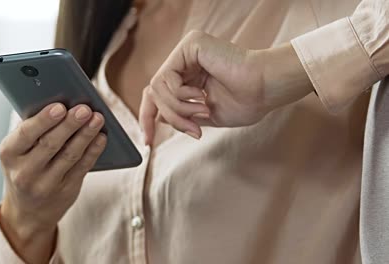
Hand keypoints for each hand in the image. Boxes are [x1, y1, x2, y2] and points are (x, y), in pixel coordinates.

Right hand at [0, 103, 106, 262]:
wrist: (28, 210)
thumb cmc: (25, 166)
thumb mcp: (18, 150)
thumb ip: (34, 129)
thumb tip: (62, 102)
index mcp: (9, 153)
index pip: (26, 134)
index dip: (44, 120)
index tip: (60, 106)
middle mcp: (24, 172)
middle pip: (51, 144)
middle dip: (70, 124)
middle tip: (84, 109)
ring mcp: (46, 184)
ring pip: (70, 155)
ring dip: (86, 135)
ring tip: (97, 118)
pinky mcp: (66, 190)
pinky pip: (82, 167)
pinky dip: (93, 150)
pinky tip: (101, 137)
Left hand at [139, 31, 313, 143]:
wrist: (265, 89)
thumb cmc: (244, 102)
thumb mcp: (204, 116)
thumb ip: (181, 115)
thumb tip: (158, 118)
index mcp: (190, 75)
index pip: (157, 95)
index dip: (148, 119)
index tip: (147, 143)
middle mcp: (185, 60)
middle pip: (154, 93)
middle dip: (170, 117)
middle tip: (193, 130)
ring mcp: (186, 51)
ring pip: (158, 88)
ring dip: (179, 109)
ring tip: (204, 111)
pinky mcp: (190, 45)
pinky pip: (167, 77)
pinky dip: (181, 95)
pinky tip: (203, 95)